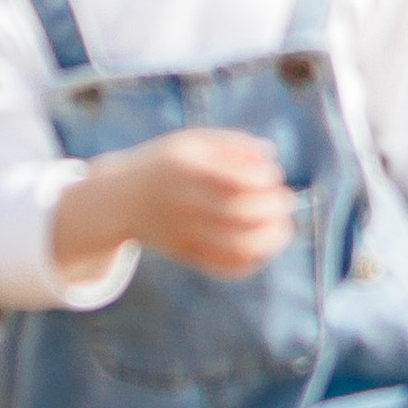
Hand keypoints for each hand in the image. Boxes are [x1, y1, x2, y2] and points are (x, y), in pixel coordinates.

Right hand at [52, 129, 293, 281]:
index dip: (265, 179)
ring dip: (269, 239)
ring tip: (282, 227)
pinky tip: (263, 247)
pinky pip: (224, 266)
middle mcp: (183, 202)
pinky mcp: (186, 255)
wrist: (121, 200)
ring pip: (235, 246)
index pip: (235, 178)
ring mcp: (183, 232)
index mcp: (185, 168)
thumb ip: (231, 144)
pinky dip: (251, 261)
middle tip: (286, 201)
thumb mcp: (191, 141)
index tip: (275, 176)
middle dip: (272, 208)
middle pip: (238, 213)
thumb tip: (270, 157)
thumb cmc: (166, 163)